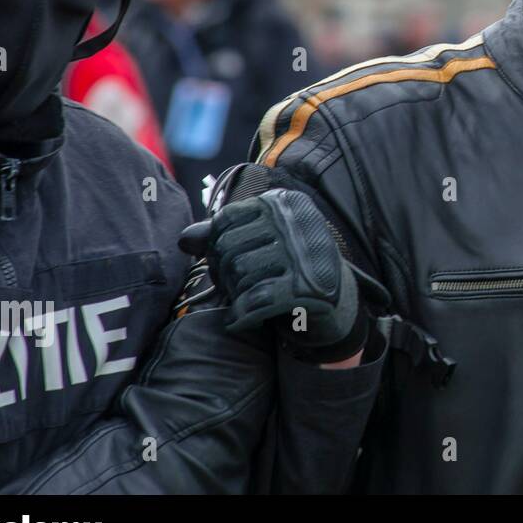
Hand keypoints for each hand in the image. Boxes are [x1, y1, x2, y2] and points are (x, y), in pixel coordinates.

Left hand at [179, 188, 367, 362]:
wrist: (336, 302)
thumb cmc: (291, 267)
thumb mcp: (261, 242)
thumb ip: (223, 234)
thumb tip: (185, 239)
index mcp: (285, 203)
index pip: (226, 220)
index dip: (217, 246)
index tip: (230, 263)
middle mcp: (296, 221)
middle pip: (228, 247)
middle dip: (224, 273)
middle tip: (238, 287)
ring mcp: (302, 253)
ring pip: (239, 273)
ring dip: (236, 294)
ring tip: (248, 300)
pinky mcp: (305, 287)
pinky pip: (254, 301)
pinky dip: (241, 315)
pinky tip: (242, 319)